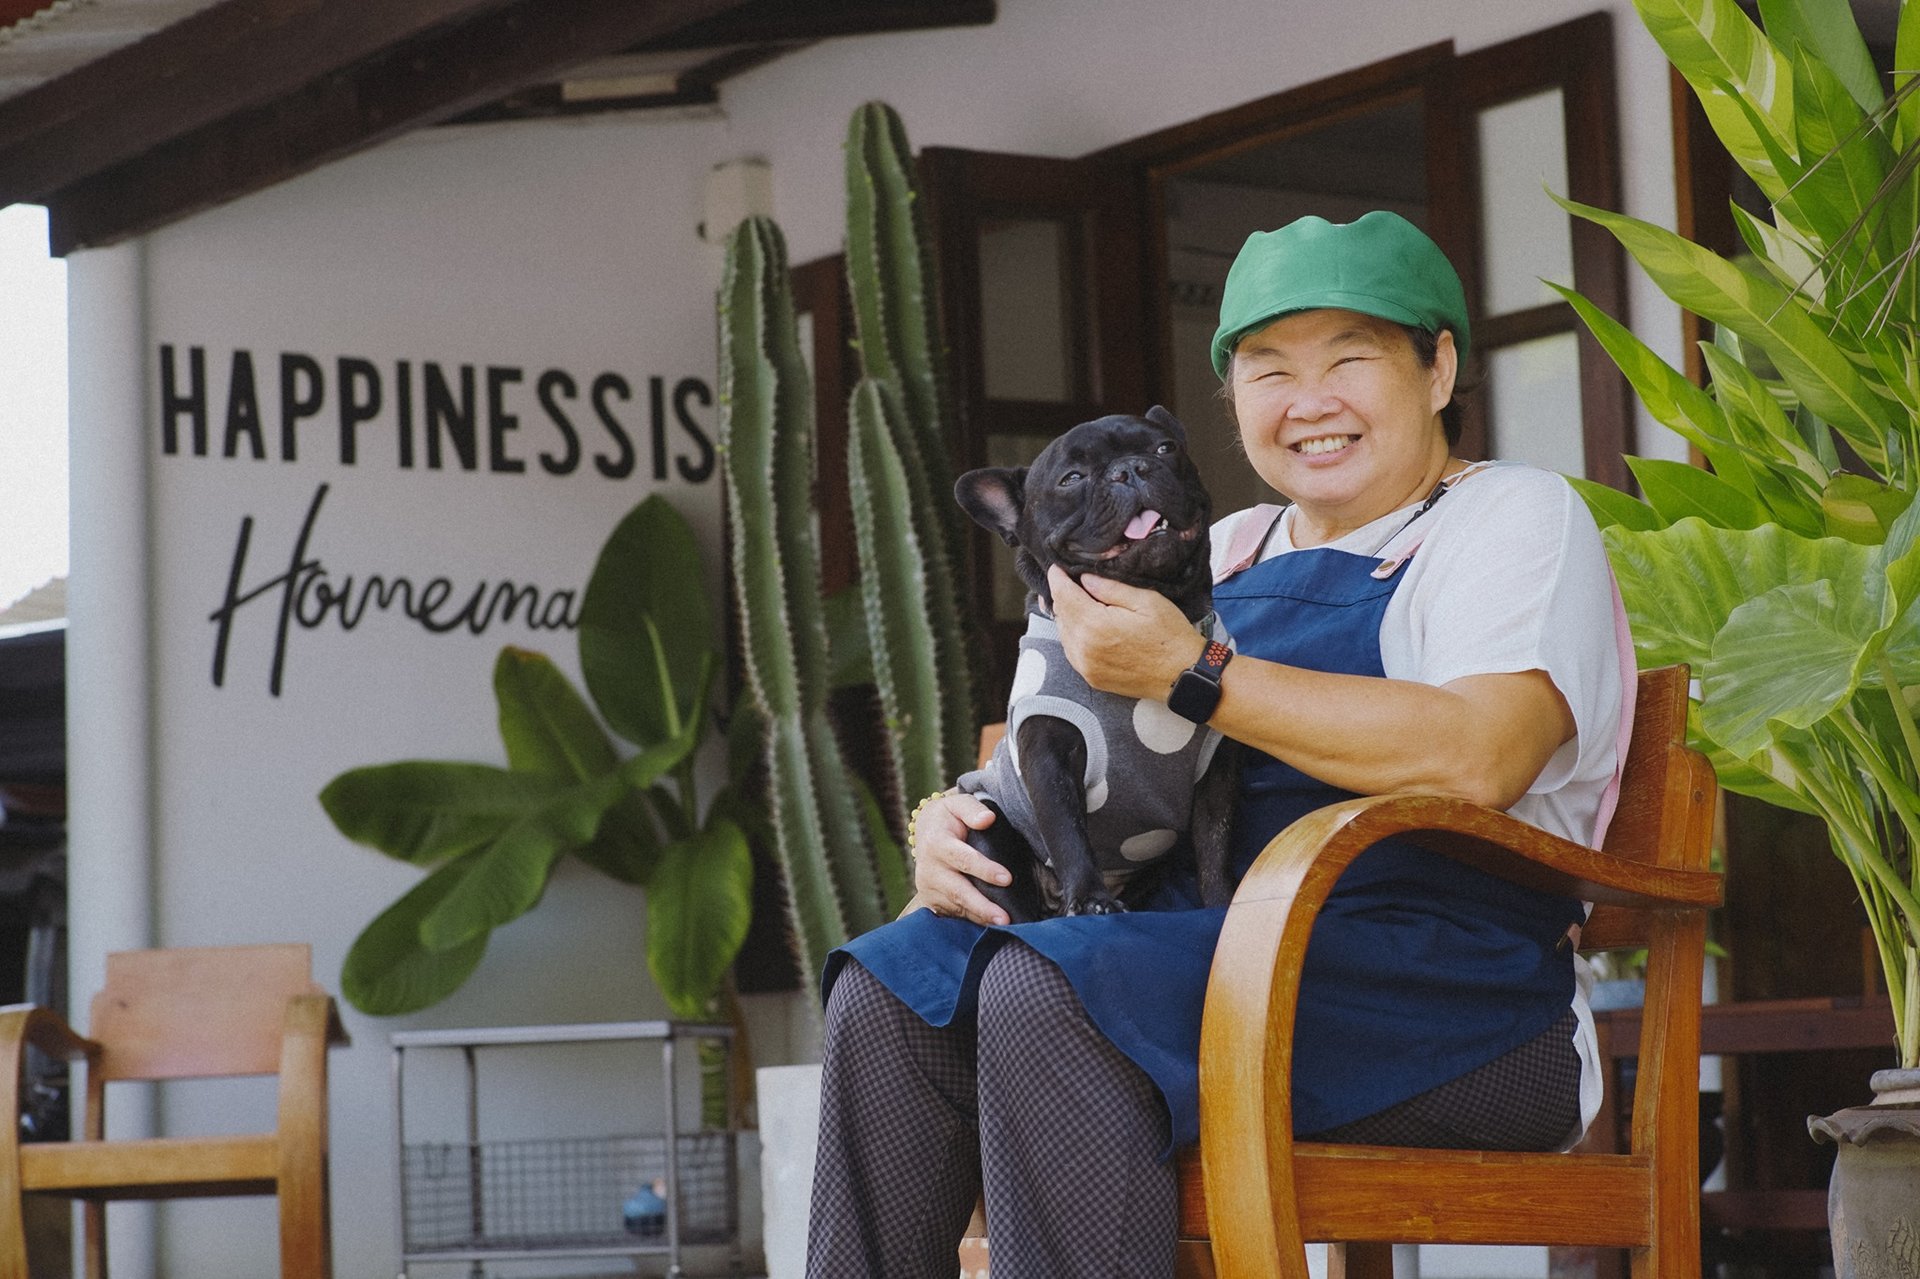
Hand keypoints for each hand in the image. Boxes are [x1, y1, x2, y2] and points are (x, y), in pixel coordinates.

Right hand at [909, 792, 1012, 925]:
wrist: (925, 830)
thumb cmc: (949, 817)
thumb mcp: (958, 804)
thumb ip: (973, 809)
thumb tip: (988, 819)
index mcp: (936, 843)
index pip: (962, 858)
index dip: (984, 869)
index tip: (1007, 878)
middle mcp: (929, 868)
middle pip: (957, 890)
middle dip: (981, 906)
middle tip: (1005, 918)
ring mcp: (928, 887)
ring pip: (956, 905)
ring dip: (979, 916)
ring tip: (1003, 924)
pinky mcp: (931, 900)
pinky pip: (953, 913)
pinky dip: (972, 920)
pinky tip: (989, 925)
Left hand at [1047, 565, 1205, 700]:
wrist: (1182, 675)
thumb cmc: (1169, 635)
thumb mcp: (1146, 600)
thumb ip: (1110, 588)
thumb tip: (1085, 578)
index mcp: (1095, 625)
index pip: (1063, 595)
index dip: (1058, 578)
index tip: (1058, 568)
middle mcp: (1083, 647)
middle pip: (1060, 614)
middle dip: (1064, 596)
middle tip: (1075, 583)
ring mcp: (1085, 665)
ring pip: (1064, 633)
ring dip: (1069, 616)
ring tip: (1084, 604)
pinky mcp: (1091, 677)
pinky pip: (1072, 651)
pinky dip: (1075, 636)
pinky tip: (1090, 628)